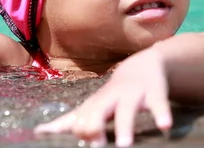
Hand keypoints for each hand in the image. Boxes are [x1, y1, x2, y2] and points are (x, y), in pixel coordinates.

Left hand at [34, 49, 172, 146]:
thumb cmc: (114, 93)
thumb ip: (69, 120)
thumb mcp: (94, 105)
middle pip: (99, 110)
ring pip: (128, 110)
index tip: (77, 141)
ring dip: (125, 126)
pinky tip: (165, 126)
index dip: (79, 129)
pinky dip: (162, 114)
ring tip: (124, 145)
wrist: (143, 64)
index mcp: (95, 103)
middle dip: (95, 126)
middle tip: (94, 146)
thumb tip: (39, 132)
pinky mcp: (155, 92)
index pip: (81, 117)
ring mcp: (133, 94)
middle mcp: (112, 98)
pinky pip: (159, 103)